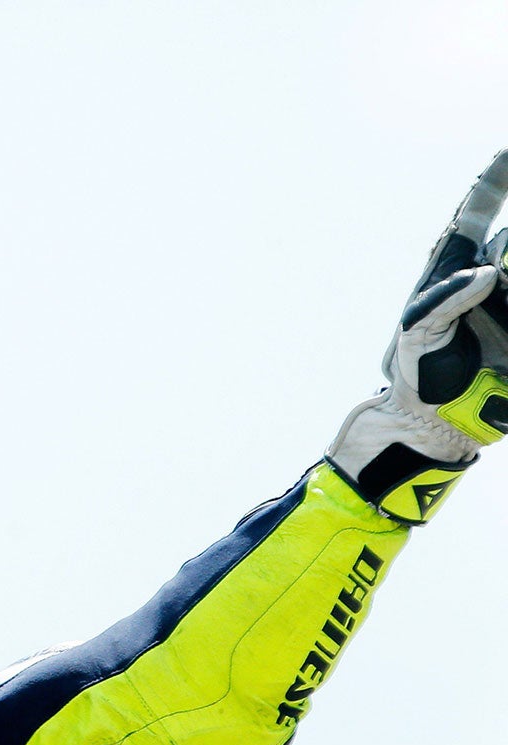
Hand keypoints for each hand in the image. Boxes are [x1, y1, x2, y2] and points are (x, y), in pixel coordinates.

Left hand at [329, 150, 507, 522]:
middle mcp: (493, 279)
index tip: (505, 150)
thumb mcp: (418, 332)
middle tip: (507, 254)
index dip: (494, 181)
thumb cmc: (416, 373)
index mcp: (456, 270)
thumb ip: (446, 299)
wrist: (433, 422)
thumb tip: (486, 274)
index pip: (477, 214)